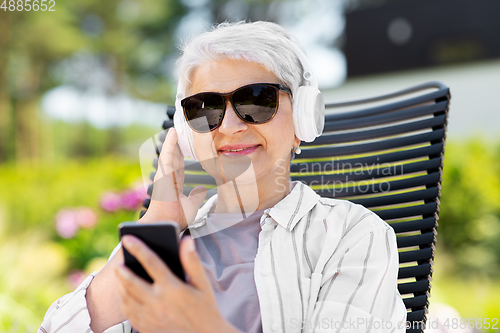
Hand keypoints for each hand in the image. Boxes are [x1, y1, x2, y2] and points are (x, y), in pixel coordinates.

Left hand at [115, 235, 240, 332]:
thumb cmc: (204, 305)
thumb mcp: (202, 282)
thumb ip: (192, 260)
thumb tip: (186, 240)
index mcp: (172, 288)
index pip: (151, 262)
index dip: (138, 248)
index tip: (128, 238)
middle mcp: (158, 303)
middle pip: (131, 282)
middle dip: (122, 271)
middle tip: (118, 263)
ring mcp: (150, 317)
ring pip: (126, 298)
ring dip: (121, 286)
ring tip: (121, 277)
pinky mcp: (146, 327)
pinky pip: (128, 313)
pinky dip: (124, 301)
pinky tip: (125, 294)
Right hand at [140, 128, 206, 230]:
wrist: (167, 222)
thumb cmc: (176, 217)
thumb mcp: (192, 205)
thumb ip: (196, 196)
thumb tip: (202, 189)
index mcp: (174, 183)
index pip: (179, 164)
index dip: (182, 154)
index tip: (186, 145)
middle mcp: (168, 177)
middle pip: (174, 156)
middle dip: (179, 143)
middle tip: (183, 129)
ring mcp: (164, 174)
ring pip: (170, 152)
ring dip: (174, 139)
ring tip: (178, 126)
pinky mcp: (163, 172)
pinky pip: (167, 154)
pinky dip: (170, 142)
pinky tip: (173, 132)